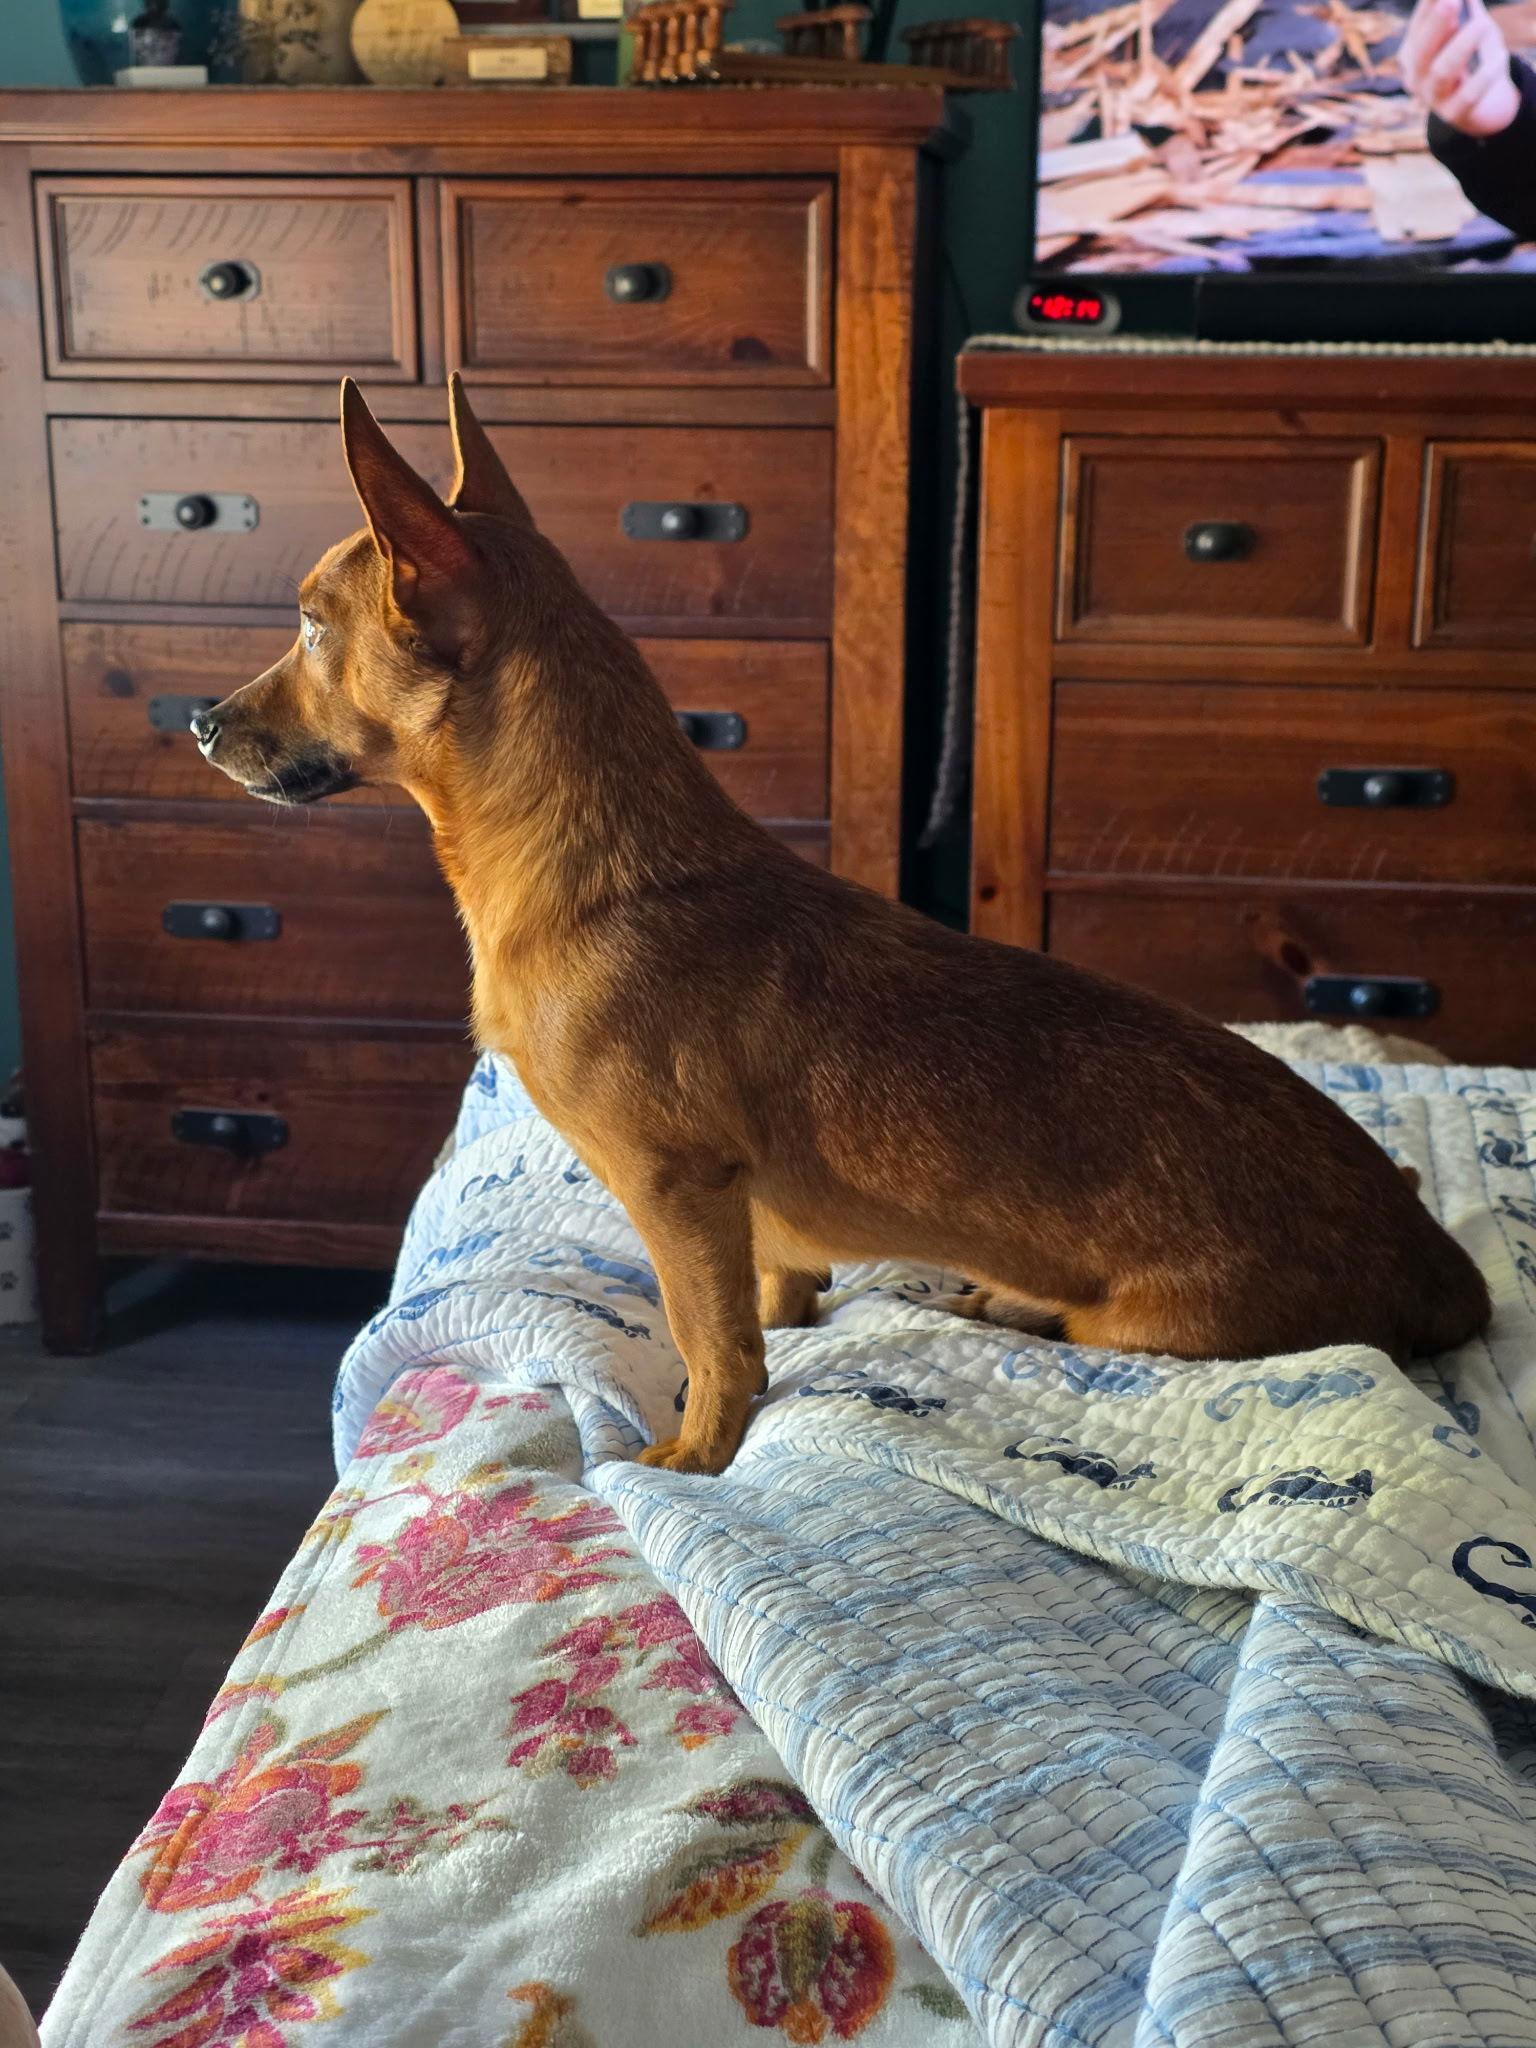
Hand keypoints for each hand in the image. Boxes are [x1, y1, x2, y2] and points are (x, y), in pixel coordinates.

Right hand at [1402, 0, 1521, 135]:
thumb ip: (1467, 8)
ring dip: (1463, 45)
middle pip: (1421, 51)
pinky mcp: (1454, 114)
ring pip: (1442, 72)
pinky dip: (1486, 74)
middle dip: (1436, 25)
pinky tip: (1500, 56)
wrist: (1483, 103)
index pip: (1418, 26)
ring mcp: (1432, 98)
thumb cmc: (1474, 57)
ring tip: (1483, 24)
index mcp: (1413, 52)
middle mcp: (1416, 76)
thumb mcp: (1469, 28)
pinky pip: (1469, 94)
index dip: (1429, 6)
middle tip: (1452, 1)